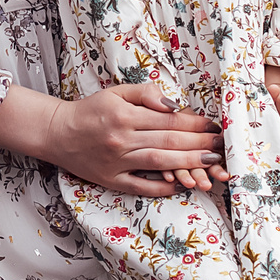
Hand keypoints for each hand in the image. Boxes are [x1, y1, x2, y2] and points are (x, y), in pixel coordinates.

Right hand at [0, 82, 225, 197]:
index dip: (194, 122)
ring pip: (160, 163)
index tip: (214, 124)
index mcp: (125, 116)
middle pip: (169, 141)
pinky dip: (163, 187)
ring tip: (212, 163)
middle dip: (200, 142)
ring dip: (190, 163)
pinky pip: (141, 186)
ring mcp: (117, 162)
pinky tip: (182, 185)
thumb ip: (144, 94)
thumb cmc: (90, 110)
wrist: (58, 132)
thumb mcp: (115, 92)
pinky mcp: (111, 180)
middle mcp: (122, 139)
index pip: (168, 119)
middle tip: (221, 144)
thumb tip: (173, 104)